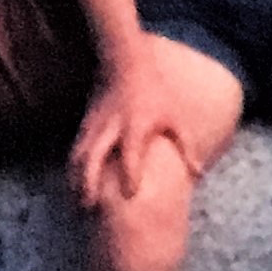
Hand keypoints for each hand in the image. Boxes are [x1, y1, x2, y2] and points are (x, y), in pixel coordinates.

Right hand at [70, 61, 202, 210]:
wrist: (126, 62)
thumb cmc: (155, 93)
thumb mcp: (175, 116)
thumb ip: (186, 145)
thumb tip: (198, 174)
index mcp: (135, 126)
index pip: (131, 153)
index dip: (131, 173)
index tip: (131, 195)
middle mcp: (111, 127)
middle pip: (94, 156)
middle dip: (89, 182)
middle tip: (89, 208)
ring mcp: (95, 125)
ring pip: (78, 155)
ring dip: (75, 180)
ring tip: (77, 205)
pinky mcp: (86, 124)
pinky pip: (75, 150)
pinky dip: (72, 170)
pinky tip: (73, 187)